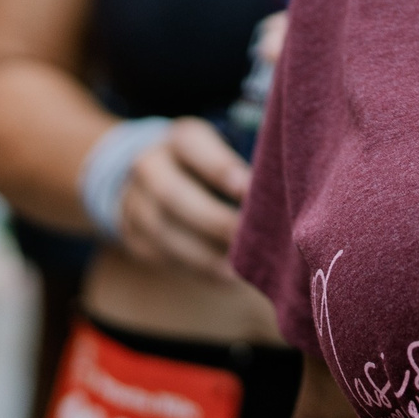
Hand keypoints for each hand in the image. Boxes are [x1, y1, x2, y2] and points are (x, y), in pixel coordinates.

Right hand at [116, 117, 249, 277]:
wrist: (149, 178)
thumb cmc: (210, 161)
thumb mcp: (223, 143)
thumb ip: (249, 154)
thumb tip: (282, 180)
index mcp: (179, 139)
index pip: (193, 146)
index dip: (221, 168)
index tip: (249, 189)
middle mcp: (151, 168)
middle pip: (173, 194)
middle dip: (213, 219)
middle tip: (247, 237)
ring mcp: (136, 205)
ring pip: (164, 232)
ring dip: (204, 255)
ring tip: (239, 270)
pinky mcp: (136, 238)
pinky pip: (164, 257)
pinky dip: (197, 270)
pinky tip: (226, 278)